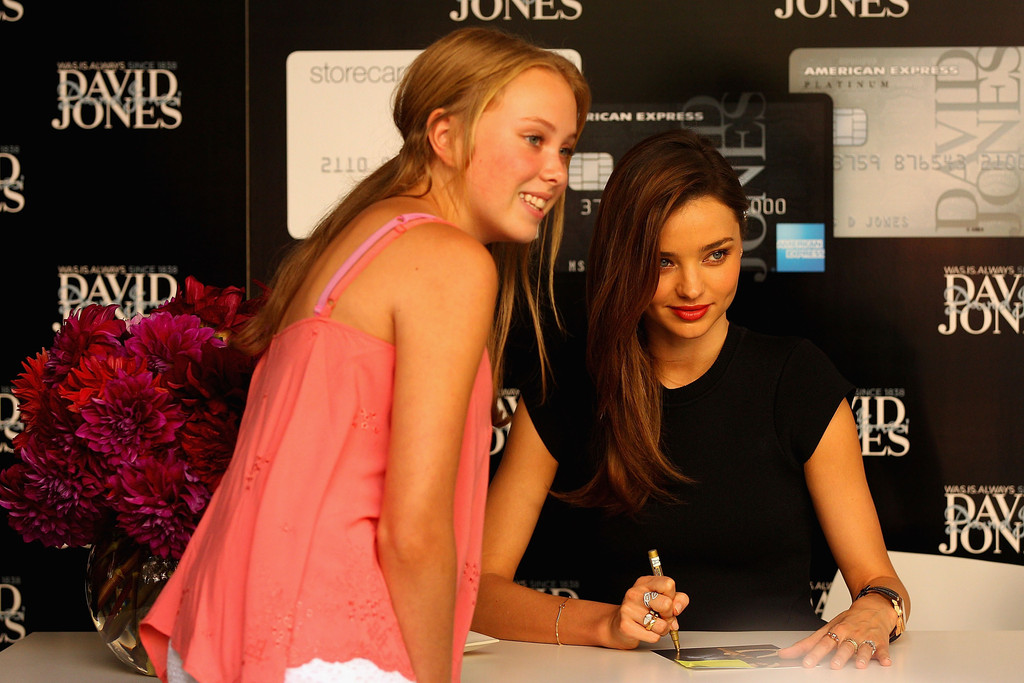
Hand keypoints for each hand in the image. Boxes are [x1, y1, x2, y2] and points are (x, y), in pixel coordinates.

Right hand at [605, 575, 687, 648]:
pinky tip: (645, 631)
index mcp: (645, 583)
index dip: (673, 598)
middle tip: (661, 617)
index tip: (668, 604)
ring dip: (662, 630)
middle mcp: (635, 593)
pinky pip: (653, 637)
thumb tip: (677, 608)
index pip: (668, 584)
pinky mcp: (625, 625)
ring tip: (653, 625)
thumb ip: (677, 600)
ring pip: (662, 625)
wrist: (617, 625)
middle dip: (669, 616)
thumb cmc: (642, 611)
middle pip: (666, 604)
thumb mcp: (661, 599)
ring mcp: (628, 609)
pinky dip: (654, 637)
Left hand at [777, 595, 896, 668]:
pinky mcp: (880, 642)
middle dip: (838, 655)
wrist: (874, 607)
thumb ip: (808, 643)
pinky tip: (884, 662)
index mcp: (836, 631)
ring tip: (859, 664)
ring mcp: (865, 638)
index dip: (814, 653)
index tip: (806, 662)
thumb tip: (785, 653)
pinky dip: (884, 656)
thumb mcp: (828, 628)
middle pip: (843, 646)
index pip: (822, 643)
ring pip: (863, 648)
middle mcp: (850, 634)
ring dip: (861, 656)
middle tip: (834, 665)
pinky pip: (883, 650)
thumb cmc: (849, 620)